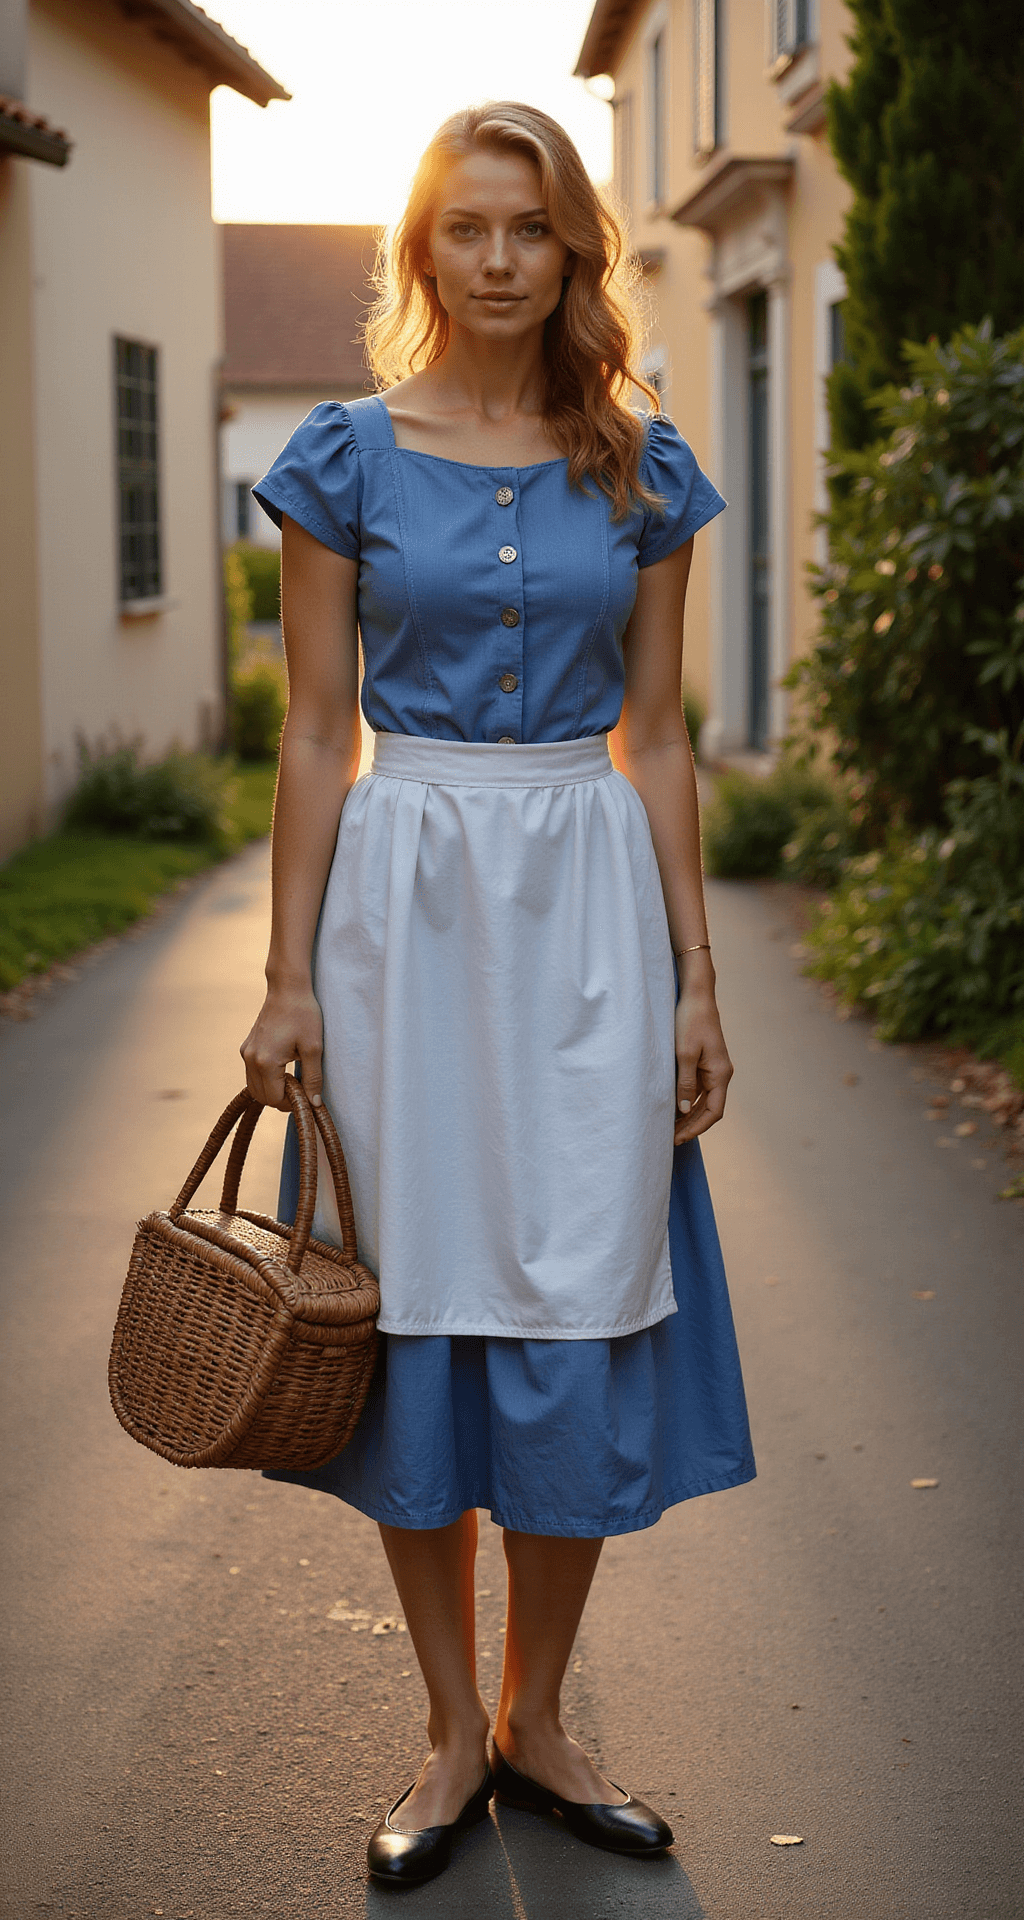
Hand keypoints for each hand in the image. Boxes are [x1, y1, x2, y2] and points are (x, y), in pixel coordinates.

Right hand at [240, 982, 323, 1111]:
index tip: (307, 1096)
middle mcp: (250, 1059)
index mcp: (266, 1062)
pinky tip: (283, 1070)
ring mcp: (246, 1052)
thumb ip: (313, 1078)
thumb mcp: (314, 1048)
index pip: (274, 1099)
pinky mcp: (246, 1047)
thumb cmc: (304, 1015)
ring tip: (294, 1079)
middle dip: (281, 1099)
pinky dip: (265, 1080)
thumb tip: (314, 1103)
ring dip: (272, 1090)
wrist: (287, 988)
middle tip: (301, 1089)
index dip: (292, 1104)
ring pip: (254, 1087)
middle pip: (261, 1097)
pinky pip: (252, 1074)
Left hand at [673, 987, 732, 1143]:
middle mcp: (720, 1074)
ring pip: (702, 1101)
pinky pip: (697, 1089)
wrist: (696, 997)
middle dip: (691, 1126)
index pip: (714, 1111)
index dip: (697, 1128)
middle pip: (709, 1109)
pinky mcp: (704, 1064)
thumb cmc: (691, 1021)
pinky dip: (686, 1101)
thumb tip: (685, 1109)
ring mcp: (712, 1070)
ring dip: (688, 1115)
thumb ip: (685, 1083)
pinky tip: (672, 1108)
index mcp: (721, 1074)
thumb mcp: (684, 1053)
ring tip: (669, 1128)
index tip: (680, 1139)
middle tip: (670, 1139)